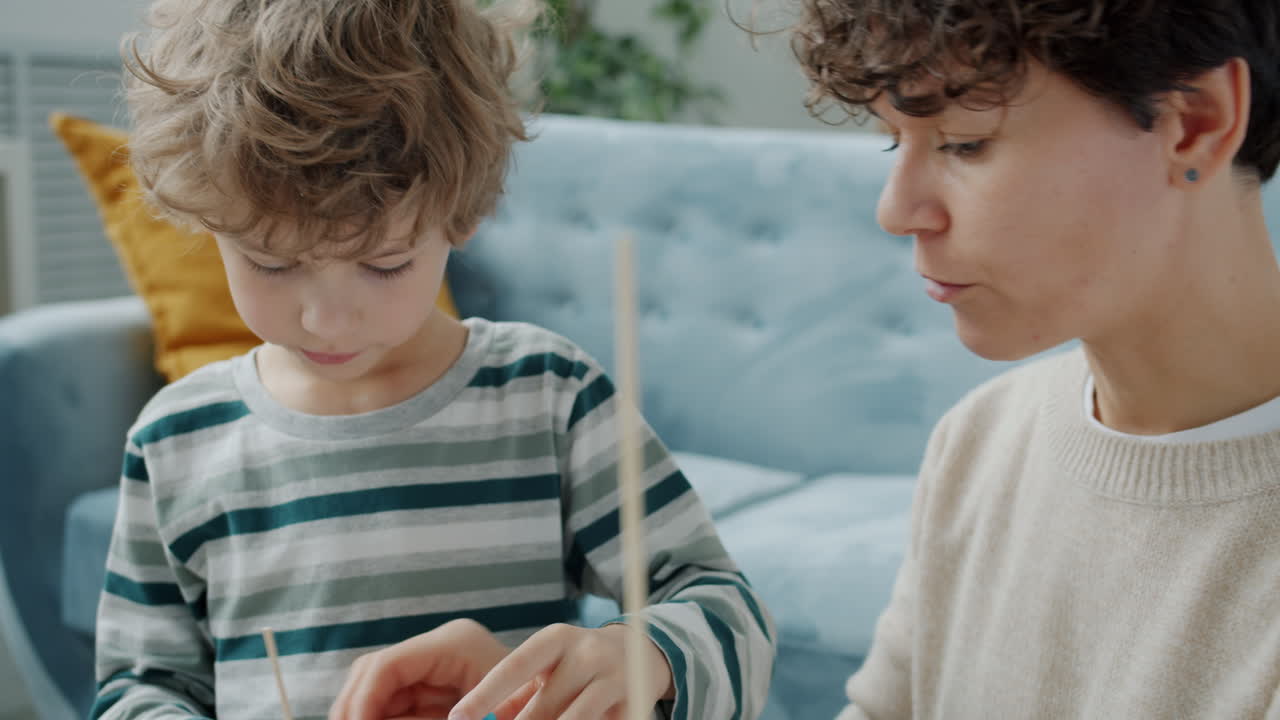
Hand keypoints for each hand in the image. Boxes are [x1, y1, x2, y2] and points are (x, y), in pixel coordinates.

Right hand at [329, 619, 536, 719]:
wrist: (564, 704)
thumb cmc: (533, 709)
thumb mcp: (480, 715)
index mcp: (454, 644)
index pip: (386, 665)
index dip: (360, 702)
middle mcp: (441, 646)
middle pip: (373, 671)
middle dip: (355, 707)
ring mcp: (437, 663)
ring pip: (378, 686)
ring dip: (365, 712)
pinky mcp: (438, 684)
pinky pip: (396, 701)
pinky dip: (382, 717)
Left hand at [447, 623, 674, 719]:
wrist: (641, 652)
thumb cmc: (578, 663)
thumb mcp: (547, 666)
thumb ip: (513, 694)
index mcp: (557, 640)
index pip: (515, 666)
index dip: (485, 694)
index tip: (459, 717)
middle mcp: (587, 655)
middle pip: (543, 706)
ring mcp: (614, 681)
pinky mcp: (634, 705)